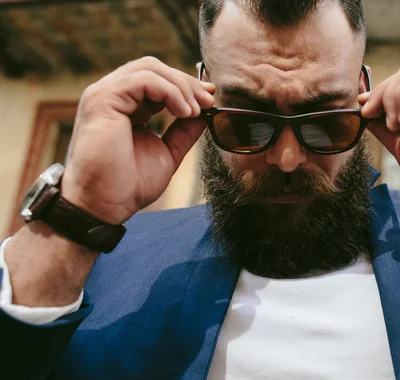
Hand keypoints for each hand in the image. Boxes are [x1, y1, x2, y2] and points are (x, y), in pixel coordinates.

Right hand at [61, 57, 214, 223]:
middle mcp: (112, 95)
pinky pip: (143, 80)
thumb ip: (183, 131)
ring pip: (149, 68)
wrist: (105, 205)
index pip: (156, 79)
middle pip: (154, 67)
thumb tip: (204, 114)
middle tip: (207, 102)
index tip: (209, 99)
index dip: (185, 85)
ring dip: (180, 87)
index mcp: (124, 106)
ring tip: (194, 112)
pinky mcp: (102, 99)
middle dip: (186, 83)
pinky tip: (184, 112)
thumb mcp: (167, 152)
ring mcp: (104, 94)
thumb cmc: (129, 184)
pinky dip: (170, 92)